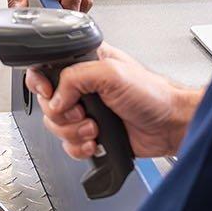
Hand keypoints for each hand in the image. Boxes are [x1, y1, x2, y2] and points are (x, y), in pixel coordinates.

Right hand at [28, 44, 196, 159]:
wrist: (170, 126)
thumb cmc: (153, 94)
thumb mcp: (112, 74)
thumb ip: (76, 78)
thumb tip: (55, 99)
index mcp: (86, 63)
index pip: (47, 68)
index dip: (42, 83)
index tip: (50, 94)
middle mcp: (83, 87)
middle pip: (48, 103)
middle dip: (63, 114)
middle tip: (84, 112)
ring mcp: (87, 111)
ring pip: (57, 126)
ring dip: (74, 132)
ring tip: (95, 128)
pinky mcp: (92, 134)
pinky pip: (69, 145)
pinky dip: (80, 147)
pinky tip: (96, 142)